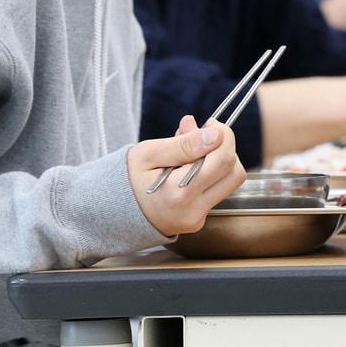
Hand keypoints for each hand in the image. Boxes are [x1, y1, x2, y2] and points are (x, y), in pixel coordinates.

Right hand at [127, 115, 245, 235]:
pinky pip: (216, 192)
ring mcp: (196, 219)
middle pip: (235, 173)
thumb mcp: (148, 154)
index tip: (212, 124)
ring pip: (229, 183)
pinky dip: (209, 175)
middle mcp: (192, 211)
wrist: (110, 212)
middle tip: (205, 135)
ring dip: (219, 161)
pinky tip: (188, 169)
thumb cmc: (126, 179)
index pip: (223, 160)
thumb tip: (215, 135)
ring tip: (194, 152)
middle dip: (225, 149)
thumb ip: (183, 144)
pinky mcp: (197, 222)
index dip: (224, 136)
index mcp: (178, 193)